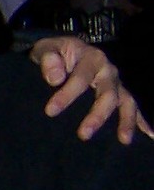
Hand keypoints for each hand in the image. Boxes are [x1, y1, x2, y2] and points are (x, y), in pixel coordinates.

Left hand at [29, 36, 151, 142]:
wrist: (63, 50)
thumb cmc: (53, 52)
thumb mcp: (46, 49)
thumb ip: (48, 59)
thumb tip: (55, 78)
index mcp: (91, 58)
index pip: (80, 78)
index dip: (67, 95)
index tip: (50, 111)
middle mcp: (108, 70)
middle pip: (107, 94)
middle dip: (97, 115)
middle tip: (83, 134)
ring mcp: (115, 82)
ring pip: (126, 101)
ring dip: (126, 121)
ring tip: (124, 140)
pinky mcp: (118, 91)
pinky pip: (132, 106)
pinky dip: (141, 121)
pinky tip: (149, 135)